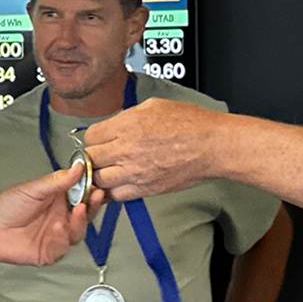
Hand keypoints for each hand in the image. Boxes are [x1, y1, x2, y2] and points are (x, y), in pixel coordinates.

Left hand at [0, 164, 89, 265]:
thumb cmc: (6, 207)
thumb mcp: (34, 188)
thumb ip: (57, 180)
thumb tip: (78, 167)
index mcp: (60, 199)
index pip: (84, 194)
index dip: (94, 190)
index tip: (100, 183)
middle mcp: (62, 217)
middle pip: (86, 213)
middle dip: (93, 205)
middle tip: (95, 196)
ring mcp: (57, 235)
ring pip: (79, 231)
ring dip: (80, 221)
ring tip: (77, 210)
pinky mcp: (51, 251)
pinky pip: (63, 247)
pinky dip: (63, 238)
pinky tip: (58, 228)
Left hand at [80, 98, 221, 200]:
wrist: (212, 145)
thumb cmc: (191, 123)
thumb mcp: (153, 106)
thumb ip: (127, 117)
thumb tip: (114, 124)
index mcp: (126, 125)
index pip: (90, 136)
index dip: (94, 138)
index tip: (99, 140)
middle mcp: (126, 150)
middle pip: (90, 159)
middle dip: (93, 157)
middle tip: (101, 156)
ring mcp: (135, 172)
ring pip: (99, 180)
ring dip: (102, 176)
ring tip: (111, 170)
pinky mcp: (145, 189)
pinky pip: (117, 195)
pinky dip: (115, 191)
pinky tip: (122, 183)